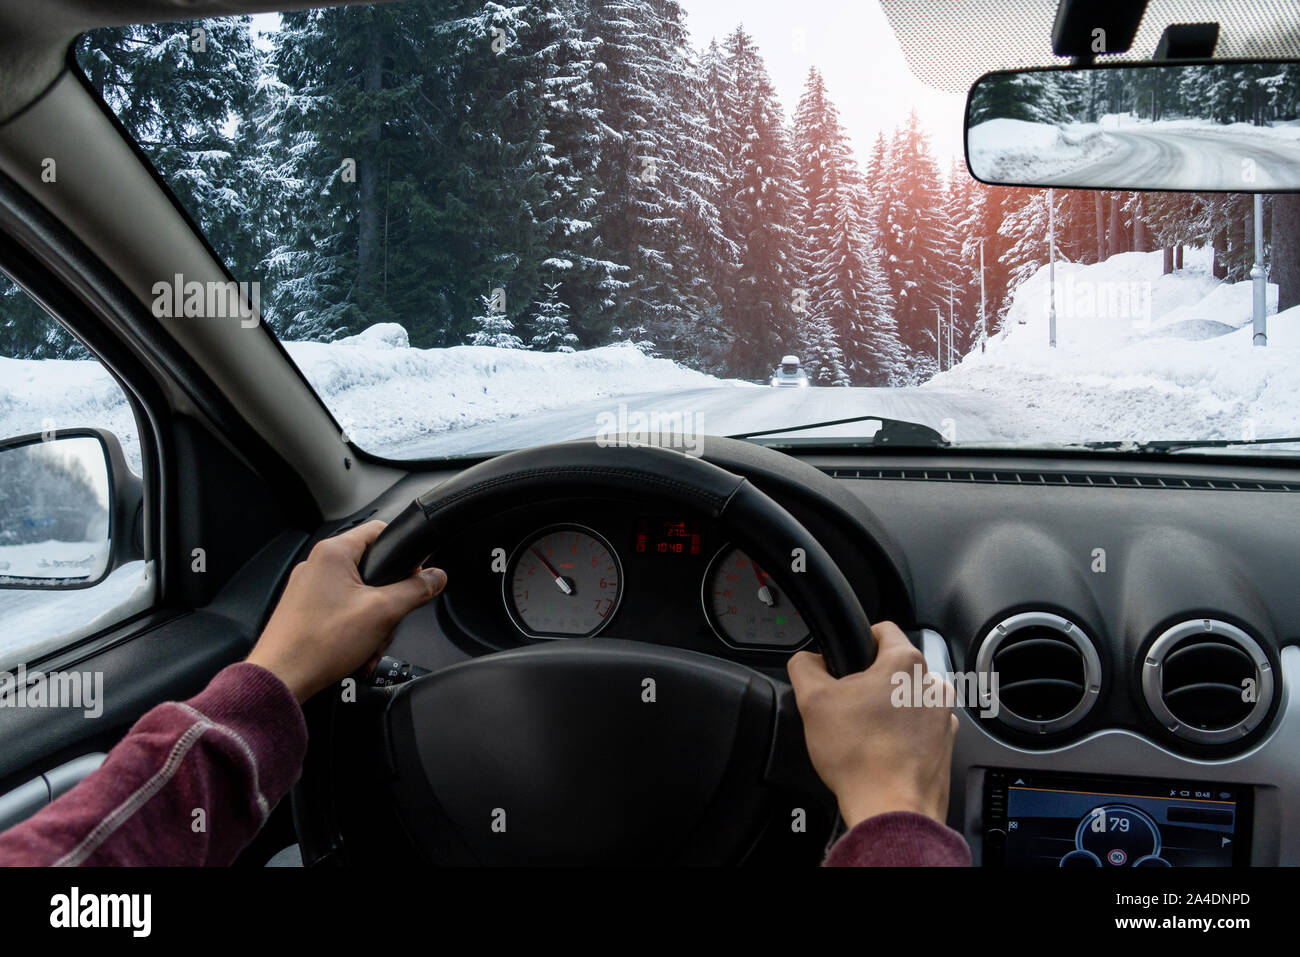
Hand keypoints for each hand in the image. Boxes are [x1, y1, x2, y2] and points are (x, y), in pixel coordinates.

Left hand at [246, 520, 446, 701]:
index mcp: (333, 553)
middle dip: (388, 600)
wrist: (282, 679)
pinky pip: (343, 611)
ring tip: (370, 643)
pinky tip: (359, 651)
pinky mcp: (306, 610)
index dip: (404, 552)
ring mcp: (309, 589)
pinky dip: (356, 630)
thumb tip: (436, 577)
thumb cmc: (318, 644)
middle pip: (372, 568)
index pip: (380, 531)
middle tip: (389, 619)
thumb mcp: (383, 612)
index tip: (414, 574)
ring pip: (359, 595)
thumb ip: (416, 589)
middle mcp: (317, 565)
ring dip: (374, 622)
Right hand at [787, 622, 956, 827]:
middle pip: (894, 669)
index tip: (845, 660)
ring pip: (907, 699)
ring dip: (887, 710)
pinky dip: (902, 735)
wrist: (891, 809)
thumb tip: (806, 659)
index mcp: (906, 663)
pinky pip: (919, 729)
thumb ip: (804, 666)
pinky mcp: (946, 746)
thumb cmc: (860, 757)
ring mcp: (944, 717)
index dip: (857, 639)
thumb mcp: (813, 701)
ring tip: (863, 734)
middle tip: (847, 706)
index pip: (882, 629)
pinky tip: (880, 752)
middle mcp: (932, 685)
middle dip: (870, 682)